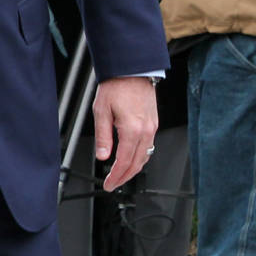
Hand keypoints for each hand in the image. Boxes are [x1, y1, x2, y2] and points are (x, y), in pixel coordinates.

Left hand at [92, 75, 158, 190]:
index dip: (115, 176)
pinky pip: (149, 147)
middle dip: (124, 177)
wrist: (132, 71)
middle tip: (112, 184)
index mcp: (132, 130)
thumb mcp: (101, 112)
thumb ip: (103, 137)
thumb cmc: (116, 86)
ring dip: (133, 169)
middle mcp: (146, 131)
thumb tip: (102, 156)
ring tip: (121, 176)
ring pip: (145, 157)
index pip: (124, 162)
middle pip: (137, 163)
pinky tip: (132, 159)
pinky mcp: (153, 123)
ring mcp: (152, 127)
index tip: (108, 184)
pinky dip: (140, 158)